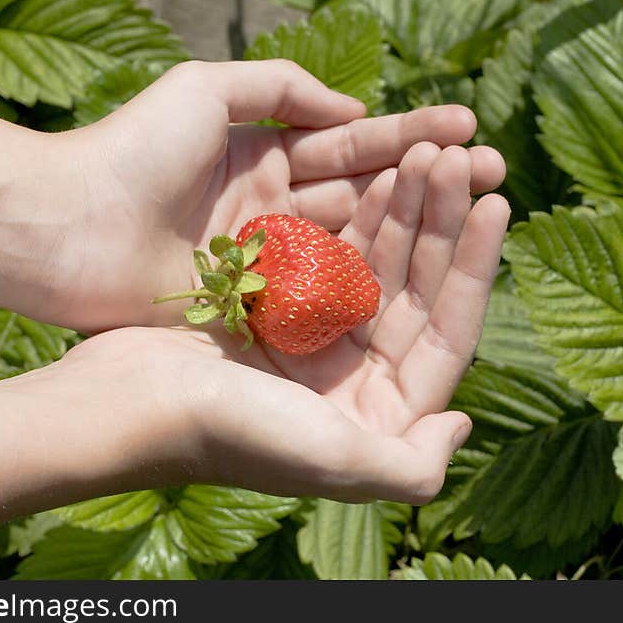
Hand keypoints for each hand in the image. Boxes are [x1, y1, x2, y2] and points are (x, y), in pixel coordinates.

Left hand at [45, 60, 505, 333]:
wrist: (66, 231)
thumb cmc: (131, 152)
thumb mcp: (206, 92)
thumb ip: (281, 89)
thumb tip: (352, 112)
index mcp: (264, 157)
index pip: (352, 146)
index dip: (410, 137)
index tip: (468, 130)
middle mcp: (274, 211)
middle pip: (364, 197)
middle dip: (428, 186)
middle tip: (494, 174)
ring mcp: (268, 263)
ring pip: (352, 246)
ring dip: (409, 235)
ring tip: (474, 218)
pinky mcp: (255, 309)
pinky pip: (321, 295)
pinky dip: (366, 285)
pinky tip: (419, 280)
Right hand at [58, 142, 508, 503]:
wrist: (125, 404)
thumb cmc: (231, 432)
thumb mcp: (334, 461)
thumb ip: (411, 468)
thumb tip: (461, 424)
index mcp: (377, 412)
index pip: (448, 333)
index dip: (477, 268)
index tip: (497, 203)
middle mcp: (354, 378)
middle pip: (417, 291)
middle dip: (441, 224)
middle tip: (457, 160)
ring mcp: (317, 342)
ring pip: (378, 267)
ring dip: (404, 211)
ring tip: (425, 154)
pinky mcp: (280, 312)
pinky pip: (333, 255)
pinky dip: (355, 218)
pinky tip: (375, 175)